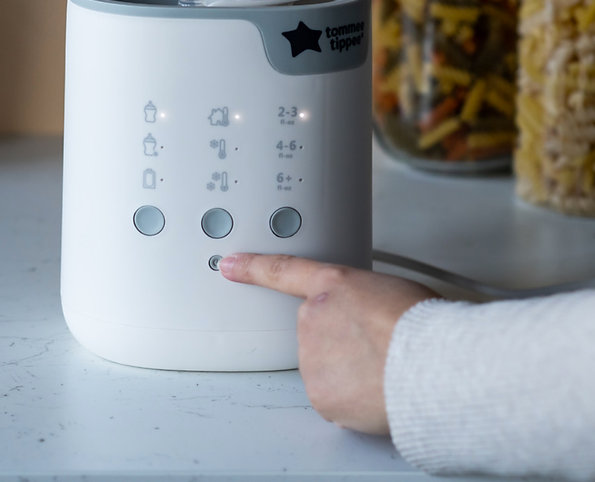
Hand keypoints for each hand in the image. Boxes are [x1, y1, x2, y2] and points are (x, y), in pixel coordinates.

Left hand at [219, 253, 436, 433]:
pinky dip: (350, 398)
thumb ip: (361, 298)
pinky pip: (332, 396)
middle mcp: (314, 317)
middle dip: (340, 341)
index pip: (284, 271)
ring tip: (384, 367)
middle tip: (378, 346)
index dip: (254, 267)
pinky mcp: (318, 393)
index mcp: (333, 285)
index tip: (230, 265)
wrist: (432, 364)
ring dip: (347, 370)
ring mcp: (312, 356)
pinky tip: (376, 389)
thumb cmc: (423, 325)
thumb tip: (365, 317)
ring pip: (325, 366)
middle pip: (317, 332)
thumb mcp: (391, 289)